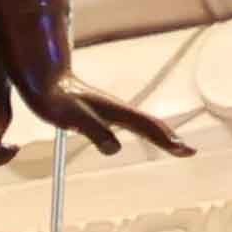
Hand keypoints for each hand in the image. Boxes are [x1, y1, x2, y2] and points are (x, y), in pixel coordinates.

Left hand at [1, 67, 186, 164]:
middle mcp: (118, 110)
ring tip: (172, 145)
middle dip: (169, 138)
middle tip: (188, 152)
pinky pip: (129, 123)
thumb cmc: (56, 99)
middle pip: (150, 125)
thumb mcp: (73, 118)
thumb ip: (95, 132)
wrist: (44, 80)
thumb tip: (114, 149)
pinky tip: (139, 134)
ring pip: (142, 123)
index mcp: (116, 112)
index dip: (166, 140)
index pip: (147, 128)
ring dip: (158, 135)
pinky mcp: (101, 111)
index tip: (185, 151)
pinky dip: (141, 130)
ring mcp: (111, 110)